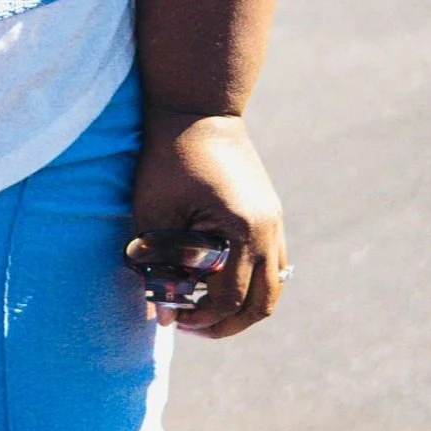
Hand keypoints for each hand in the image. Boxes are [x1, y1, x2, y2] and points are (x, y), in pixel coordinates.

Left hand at [131, 107, 286, 337]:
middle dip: (228, 323)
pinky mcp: (271, 211)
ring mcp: (275, 220)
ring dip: (244, 305)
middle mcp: (268, 229)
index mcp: (243, 229)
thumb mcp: (155, 211)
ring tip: (206, 307)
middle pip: (262, 303)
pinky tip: (219, 280)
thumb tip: (159, 316)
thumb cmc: (169, 155)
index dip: (201, 317)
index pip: (230, 298)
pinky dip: (252, 281)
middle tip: (192, 325)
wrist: (197, 105)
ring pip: (274, 285)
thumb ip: (158, 265)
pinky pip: (273, 263)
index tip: (174, 320)